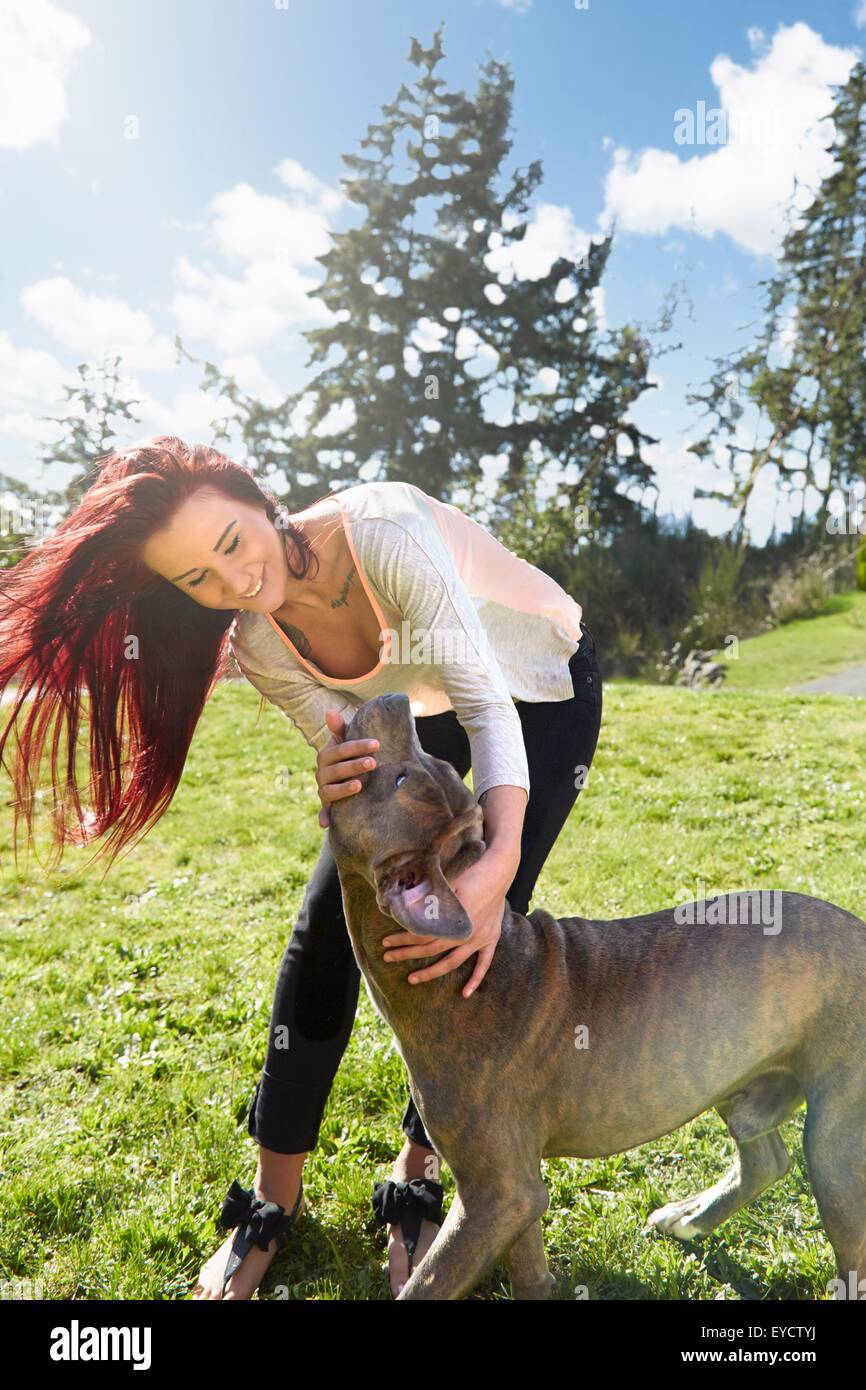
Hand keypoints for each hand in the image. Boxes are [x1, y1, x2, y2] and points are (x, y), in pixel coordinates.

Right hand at [316, 709, 378, 828]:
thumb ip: (340, 729)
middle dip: (354, 765)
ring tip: (360, 785)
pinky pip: (324, 812)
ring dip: (343, 788)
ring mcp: (324, 790)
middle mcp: (322, 773)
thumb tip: (330, 711)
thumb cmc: (347, 758)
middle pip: (336, 770)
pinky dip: (324, 817)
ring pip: (329, 790)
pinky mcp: (327, 806)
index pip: (340, 749)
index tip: (377, 743)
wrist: (342, 779)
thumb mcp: (345, 743)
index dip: (357, 746)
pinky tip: (326, 823)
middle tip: (374, 762)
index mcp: (326, 756)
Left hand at [380, 852, 511, 997]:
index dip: (402, 939)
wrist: (498, 873)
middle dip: (407, 954)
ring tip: (412, 979)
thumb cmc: (469, 875)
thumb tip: (406, 908)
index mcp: (451, 921)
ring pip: (451, 962)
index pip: (421, 935)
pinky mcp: (490, 939)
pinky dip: (475, 979)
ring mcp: (478, 939)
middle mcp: (463, 934)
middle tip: (388, 958)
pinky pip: (484, 964)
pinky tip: (465, 993)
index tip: (387, 942)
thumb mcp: (446, 884)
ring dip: (431, 972)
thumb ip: (428, 900)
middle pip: (430, 950)